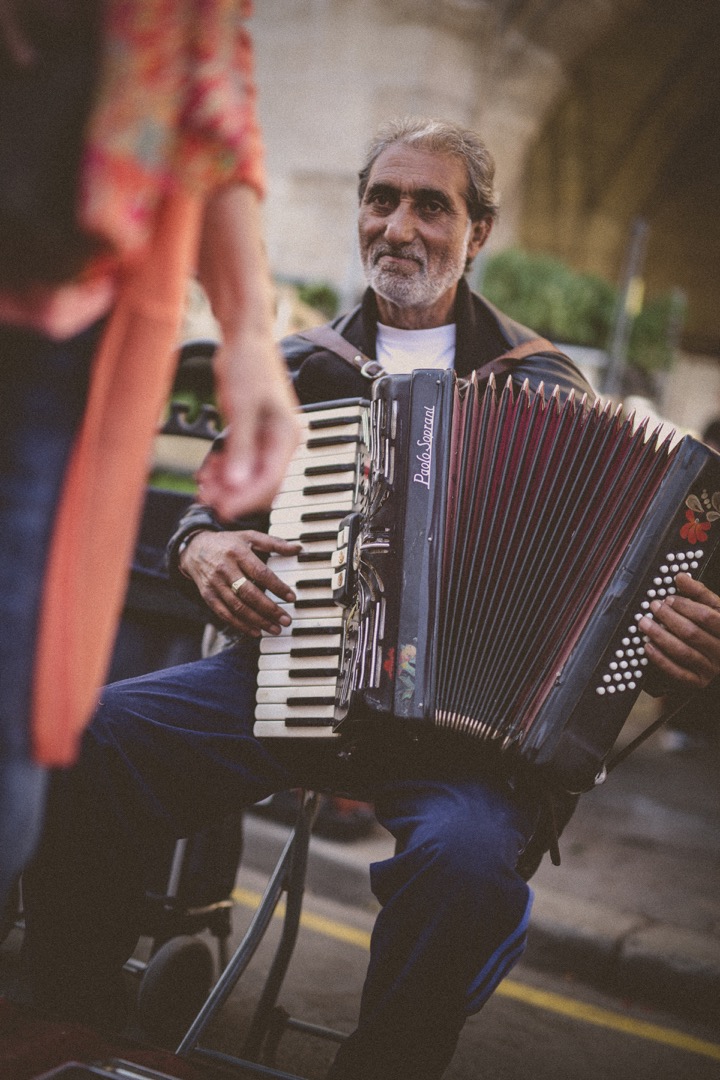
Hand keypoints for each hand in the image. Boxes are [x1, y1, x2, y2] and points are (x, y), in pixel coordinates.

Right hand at [180, 530, 300, 636]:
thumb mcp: (250, 536)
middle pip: (249, 593)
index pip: (260, 573)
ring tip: (275, 629)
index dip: (277, 587)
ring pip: (237, 607)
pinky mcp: (208, 596)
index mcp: (238, 552)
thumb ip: (274, 543)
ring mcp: (215, 584)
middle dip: (270, 609)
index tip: (292, 597)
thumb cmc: (228, 543)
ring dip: (258, 621)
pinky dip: (240, 625)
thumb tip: (298, 549)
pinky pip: (224, 614)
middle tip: (286, 620)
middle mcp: (225, 569)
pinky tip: (256, 631)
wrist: (195, 548)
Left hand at [195, 185, 300, 520]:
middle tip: (206, 500)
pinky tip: (208, 471)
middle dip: (234, 493)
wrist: (245, 335)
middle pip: (261, 481)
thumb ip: (240, 448)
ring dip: (228, 483)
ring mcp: (269, 436)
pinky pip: (243, 459)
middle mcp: (283, 440)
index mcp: (286, 436)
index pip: (270, 482)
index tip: (222, 510)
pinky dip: (226, 467)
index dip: (245, 499)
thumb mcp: (240, 409)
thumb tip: (237, 484)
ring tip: (203, 486)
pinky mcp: (255, 431)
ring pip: (250, 473)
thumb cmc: (248, 364)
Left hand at [640, 572, 719, 687]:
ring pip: (683, 652)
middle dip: (669, 618)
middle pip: (692, 633)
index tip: (668, 599)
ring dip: (659, 636)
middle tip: (653, 607)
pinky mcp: (699, 681)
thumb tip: (680, 577)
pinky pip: (677, 672)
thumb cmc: (716, 629)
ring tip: (644, 623)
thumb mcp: (714, 608)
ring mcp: (712, 668)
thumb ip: (698, 592)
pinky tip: (647, 646)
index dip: (685, 606)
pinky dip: (660, 658)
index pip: (707, 616)